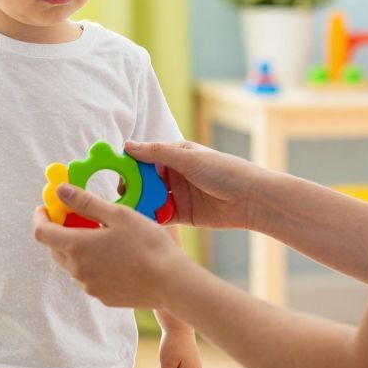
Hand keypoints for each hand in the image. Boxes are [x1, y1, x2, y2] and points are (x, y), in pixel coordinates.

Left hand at [32, 185, 190, 308]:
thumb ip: (85, 202)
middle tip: (77, 217)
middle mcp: (78, 270)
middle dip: (61, 231)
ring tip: (102, 236)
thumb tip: (60, 190)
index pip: (42, 232)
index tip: (46, 207)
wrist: (171, 283)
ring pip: (73, 264)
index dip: (41, 217)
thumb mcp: (117, 214)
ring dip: (78, 248)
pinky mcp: (103, 297)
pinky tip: (116, 256)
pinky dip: (94, 264)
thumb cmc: (147, 244)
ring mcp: (90, 286)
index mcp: (77, 246)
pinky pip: (90, 277)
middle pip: (56, 249)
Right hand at [124, 140, 267, 229]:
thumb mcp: (188, 158)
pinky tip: (143, 221)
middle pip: (144, 181)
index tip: (115, 174)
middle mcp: (174, 174)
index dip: (128, 166)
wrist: (251, 198)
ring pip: (150, 199)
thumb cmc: (224, 171)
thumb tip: (127, 146)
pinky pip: (161, 215)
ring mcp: (178, 195)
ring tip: (129, 211)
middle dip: (132, 188)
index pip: (144, 158)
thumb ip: (157, 153)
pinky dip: (151, 218)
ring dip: (140, 204)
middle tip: (122, 196)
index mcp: (175, 155)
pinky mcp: (183, 214)